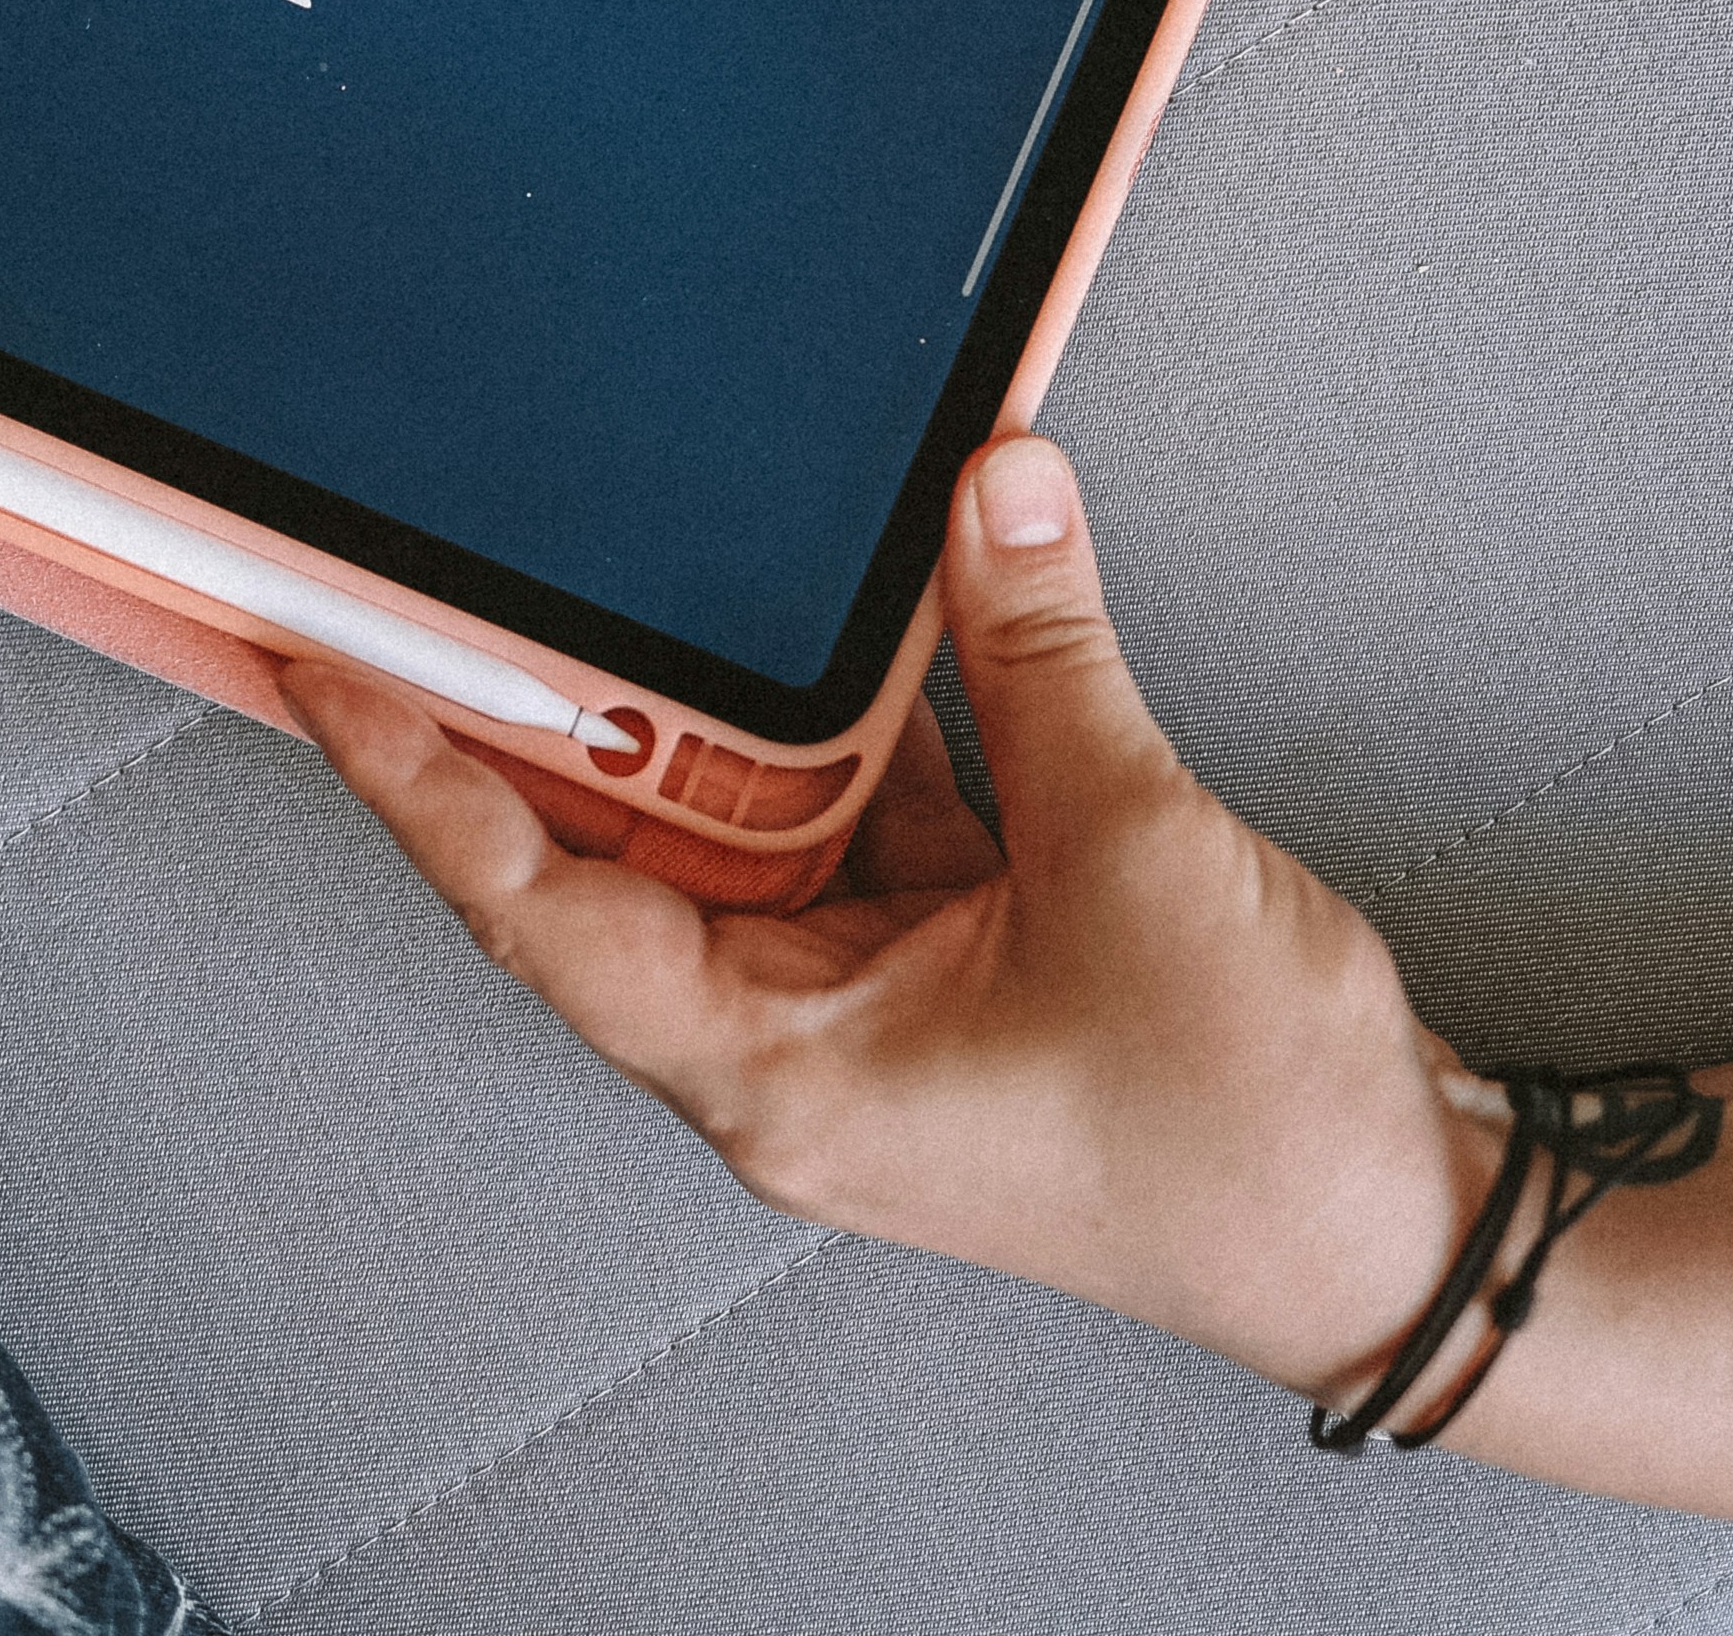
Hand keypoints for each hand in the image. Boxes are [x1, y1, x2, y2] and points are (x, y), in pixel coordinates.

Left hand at [274, 433, 1487, 1409]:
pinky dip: (875, 721)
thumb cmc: (1252, 1140)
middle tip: (454, 562)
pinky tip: (883, 604)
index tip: (329, 662)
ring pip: (753, 826)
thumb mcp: (1131, 848)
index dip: (423, 775)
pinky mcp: (959, 975)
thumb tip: (993, 495)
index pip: (533, 902)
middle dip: (553, 711)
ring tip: (652, 552)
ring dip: (735, 701)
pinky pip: (869, 824)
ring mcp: (875, 1013)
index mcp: (778, 1070)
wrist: (1403, 1236)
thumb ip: (1042, 652)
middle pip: (618, 857)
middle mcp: (797, 1049)